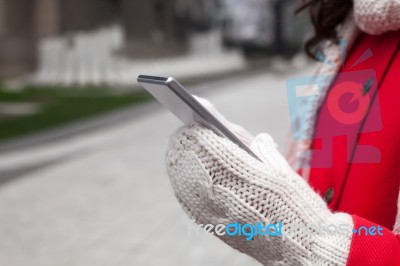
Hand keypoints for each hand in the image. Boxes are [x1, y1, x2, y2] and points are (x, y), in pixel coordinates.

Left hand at [166, 99, 352, 265]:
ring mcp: (205, 207)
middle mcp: (215, 190)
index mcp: (237, 171)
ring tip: (189, 142)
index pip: (207, 137)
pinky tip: (190, 168)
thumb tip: (256, 139)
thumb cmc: (294, 208)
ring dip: (183, 153)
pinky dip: (185, 176)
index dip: (202, 120)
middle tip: (193, 125)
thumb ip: (264, 149)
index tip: (199, 107)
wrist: (295, 251)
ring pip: (180, 171)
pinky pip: (184, 191)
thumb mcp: (283, 171)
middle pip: (186, 152)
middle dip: (190, 136)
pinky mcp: (204, 221)